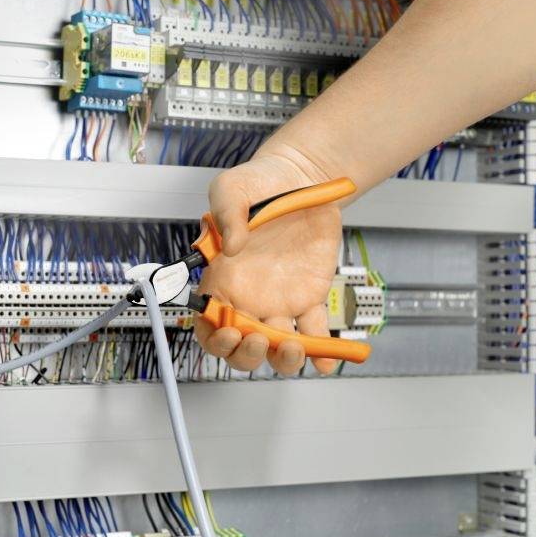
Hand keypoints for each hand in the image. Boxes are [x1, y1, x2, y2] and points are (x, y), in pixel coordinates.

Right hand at [194, 150, 343, 375]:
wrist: (302, 178)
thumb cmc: (259, 184)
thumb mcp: (231, 189)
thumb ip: (226, 215)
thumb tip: (231, 246)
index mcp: (222, 280)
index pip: (208, 324)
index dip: (214, 339)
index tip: (228, 333)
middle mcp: (248, 298)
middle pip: (241, 347)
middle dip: (247, 355)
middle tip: (257, 340)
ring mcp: (280, 301)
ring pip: (278, 346)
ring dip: (283, 359)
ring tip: (293, 347)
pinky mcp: (310, 296)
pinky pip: (316, 330)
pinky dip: (323, 348)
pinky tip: (327, 358)